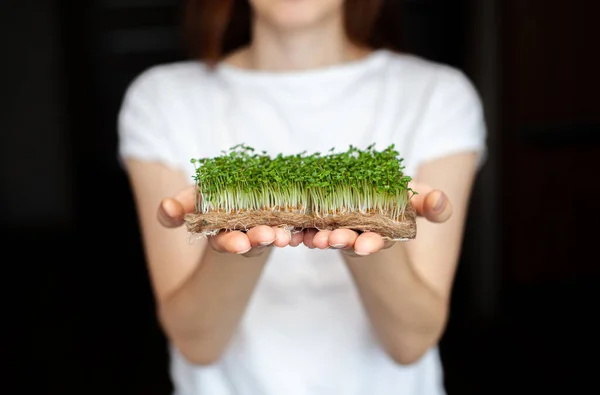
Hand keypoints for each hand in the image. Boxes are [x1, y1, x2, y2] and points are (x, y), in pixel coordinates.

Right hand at [157, 186, 302, 256]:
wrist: (240, 186)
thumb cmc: (211, 194)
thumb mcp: (193, 197)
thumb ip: (178, 206)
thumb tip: (166, 208)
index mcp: (222, 232)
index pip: (224, 241)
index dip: (230, 244)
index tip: (238, 244)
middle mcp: (245, 234)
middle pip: (251, 241)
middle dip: (258, 240)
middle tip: (268, 236)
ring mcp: (266, 230)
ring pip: (273, 236)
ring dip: (280, 235)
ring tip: (285, 234)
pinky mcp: (285, 223)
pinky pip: (294, 229)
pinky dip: (299, 230)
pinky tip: (303, 230)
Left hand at [303, 182, 452, 256]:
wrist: (378, 191)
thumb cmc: (403, 198)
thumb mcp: (420, 199)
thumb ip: (432, 204)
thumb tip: (439, 202)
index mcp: (382, 232)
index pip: (378, 240)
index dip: (372, 243)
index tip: (366, 244)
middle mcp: (359, 235)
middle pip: (349, 240)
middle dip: (341, 241)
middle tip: (332, 239)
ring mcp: (338, 230)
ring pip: (326, 237)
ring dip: (318, 238)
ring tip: (312, 238)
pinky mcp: (319, 223)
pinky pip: (307, 229)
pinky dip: (300, 232)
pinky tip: (293, 233)